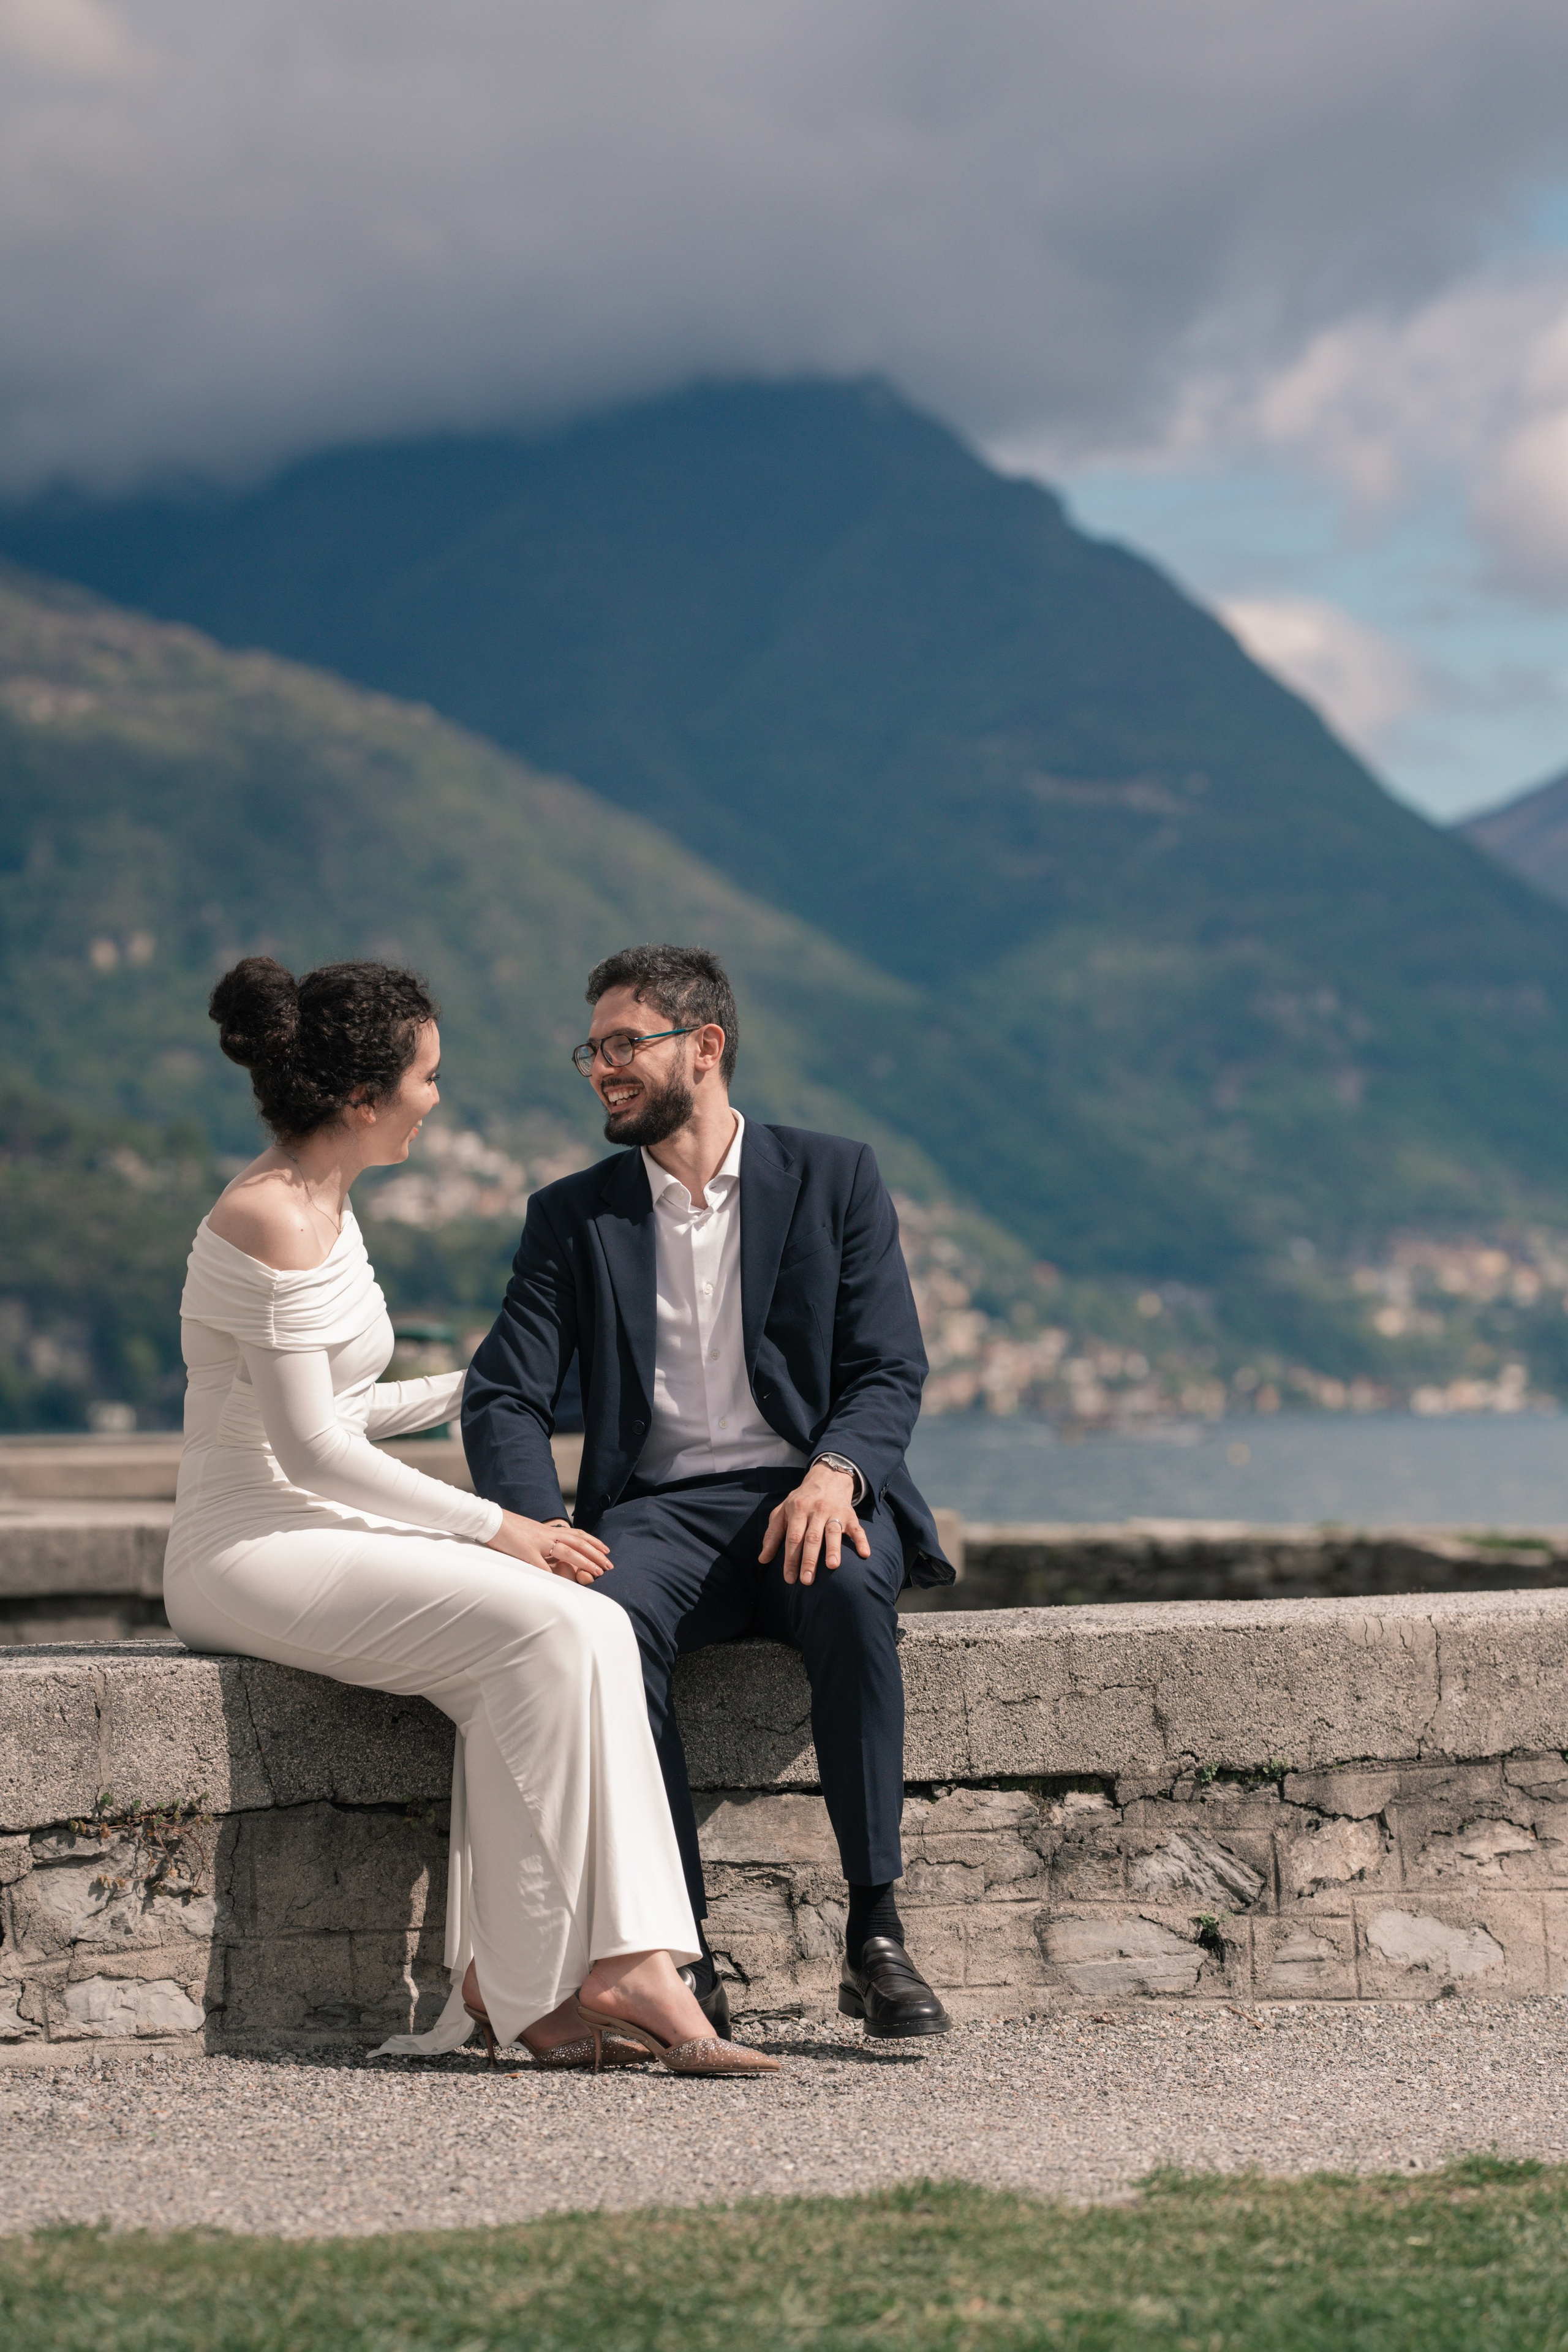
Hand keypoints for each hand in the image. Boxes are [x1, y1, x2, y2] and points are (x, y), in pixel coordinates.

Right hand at [486, 1511, 611, 1582]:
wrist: (491, 1520)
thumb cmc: (509, 1529)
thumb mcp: (531, 1534)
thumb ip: (543, 1542)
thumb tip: (552, 1552)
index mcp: (549, 1531)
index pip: (576, 1534)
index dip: (593, 1542)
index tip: (605, 1550)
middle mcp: (547, 1534)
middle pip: (578, 1542)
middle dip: (595, 1554)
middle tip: (608, 1565)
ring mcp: (537, 1542)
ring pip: (567, 1551)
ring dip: (584, 1562)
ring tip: (596, 1571)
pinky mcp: (525, 1551)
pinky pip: (541, 1565)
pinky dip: (553, 1574)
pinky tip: (563, 1583)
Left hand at [759, 1463, 869, 1585]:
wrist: (826, 1478)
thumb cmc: (800, 1501)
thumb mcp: (782, 1512)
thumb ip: (772, 1535)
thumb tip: (763, 1559)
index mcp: (797, 1510)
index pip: (793, 1538)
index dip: (791, 1559)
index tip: (790, 1579)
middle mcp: (816, 1510)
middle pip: (812, 1537)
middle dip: (809, 1559)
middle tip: (807, 1581)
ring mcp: (834, 1512)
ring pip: (833, 1532)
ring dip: (833, 1548)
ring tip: (832, 1566)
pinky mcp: (850, 1515)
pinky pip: (857, 1529)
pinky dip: (861, 1540)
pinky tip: (864, 1554)